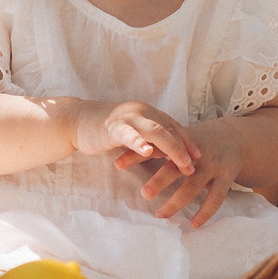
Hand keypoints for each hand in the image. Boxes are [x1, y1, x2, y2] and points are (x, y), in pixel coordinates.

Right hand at [73, 100, 197, 175]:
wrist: (78, 121)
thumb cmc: (107, 131)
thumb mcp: (134, 135)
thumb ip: (151, 141)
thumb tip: (169, 155)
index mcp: (149, 113)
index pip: (173, 126)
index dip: (187, 141)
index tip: (199, 157)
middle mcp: (142, 112)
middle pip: (169, 129)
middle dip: (184, 148)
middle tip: (193, 166)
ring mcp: (128, 118)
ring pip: (156, 131)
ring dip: (172, 148)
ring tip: (182, 163)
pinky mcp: (113, 127)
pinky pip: (129, 135)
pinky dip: (140, 143)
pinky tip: (148, 152)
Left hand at [123, 117, 249, 228]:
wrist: (234, 138)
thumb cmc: (195, 143)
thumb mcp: (175, 141)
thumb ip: (150, 150)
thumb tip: (117, 162)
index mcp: (179, 143)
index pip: (155, 147)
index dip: (136, 155)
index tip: (117, 164)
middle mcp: (195, 154)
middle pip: (176, 167)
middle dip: (160, 180)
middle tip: (144, 194)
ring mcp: (212, 166)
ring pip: (193, 186)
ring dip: (177, 201)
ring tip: (160, 214)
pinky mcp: (226, 177)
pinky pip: (216, 197)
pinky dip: (205, 212)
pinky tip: (193, 224)